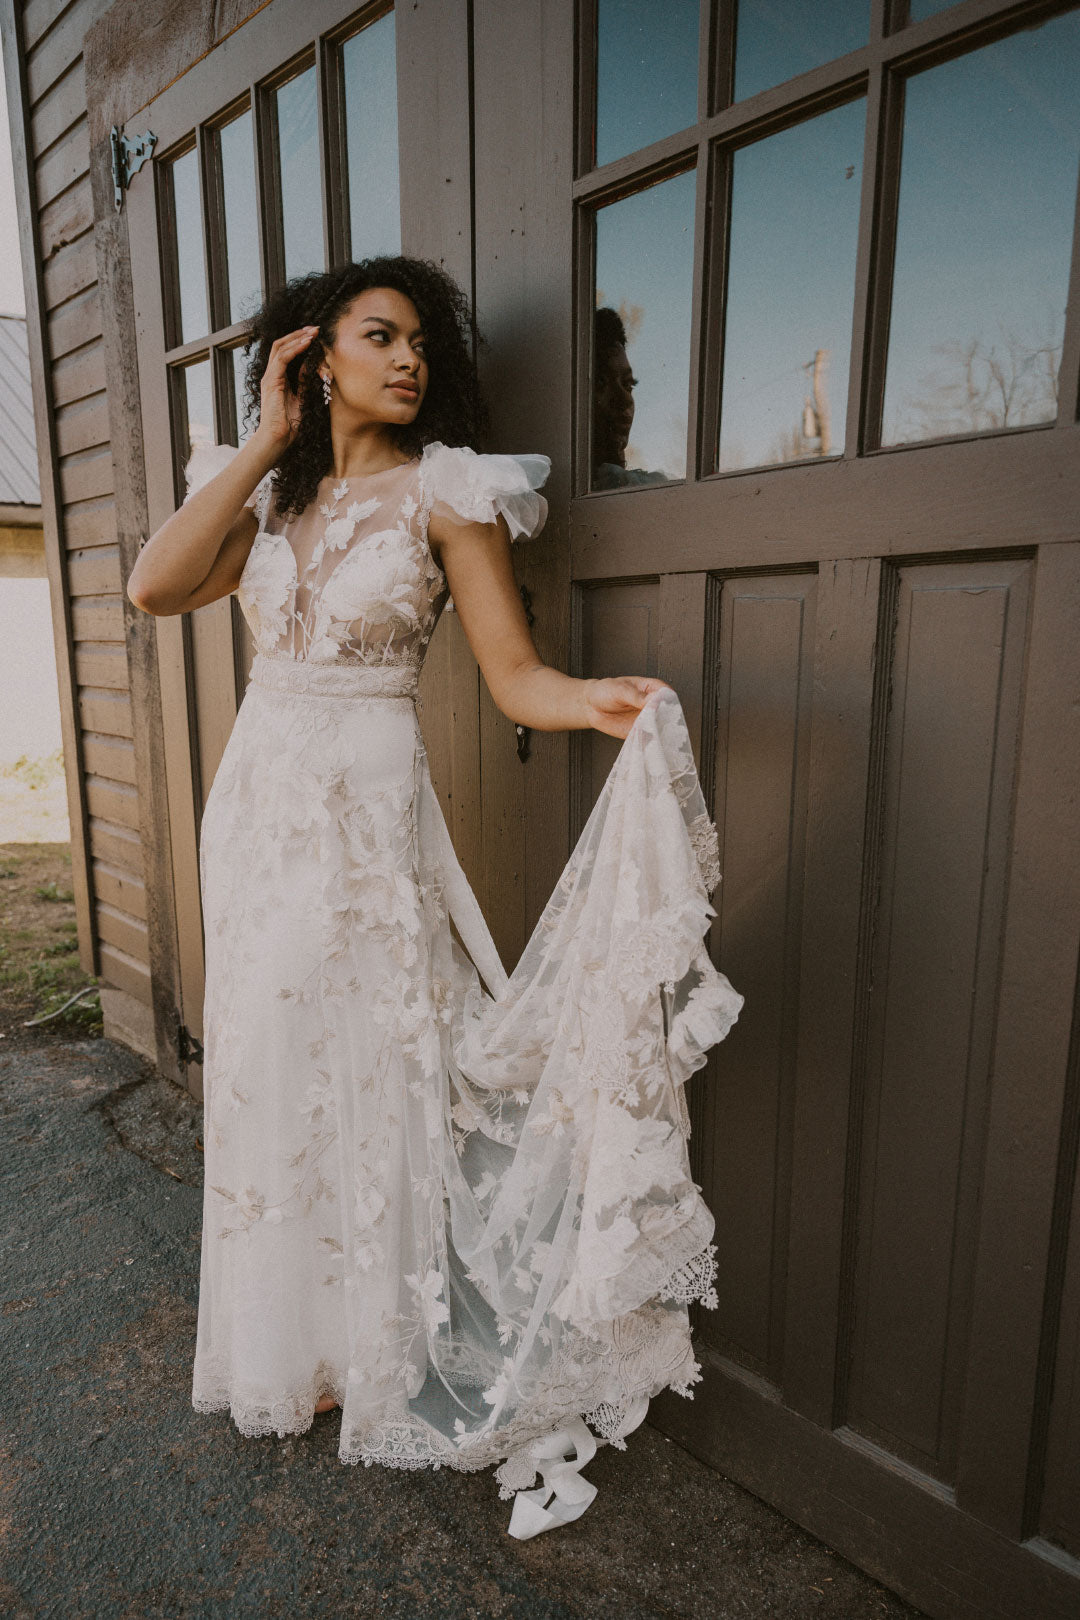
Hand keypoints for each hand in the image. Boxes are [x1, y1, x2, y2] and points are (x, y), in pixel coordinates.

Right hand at [253, 326, 318, 453]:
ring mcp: (269, 377)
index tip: (314, 336)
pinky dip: (295, 349)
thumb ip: (304, 382)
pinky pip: (282, 358)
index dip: (299, 342)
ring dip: (298, 338)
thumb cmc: (289, 425)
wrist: (278, 438)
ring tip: (313, 332)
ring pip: (281, 348)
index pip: (285, 352)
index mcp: (277, 379)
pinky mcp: (271, 381)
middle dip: (298, 334)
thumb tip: (313, 366)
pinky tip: (307, 344)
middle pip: (281, 345)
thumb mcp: (302, 399)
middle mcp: (271, 375)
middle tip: (315, 328)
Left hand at [582, 675, 674, 737]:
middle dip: (665, 720)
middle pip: (668, 713)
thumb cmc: (606, 691)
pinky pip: (649, 738)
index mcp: (652, 688)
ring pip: (660, 727)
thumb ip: (637, 696)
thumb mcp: (621, 690)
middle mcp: (654, 704)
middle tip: (657, 724)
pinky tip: (646, 743)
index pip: (667, 695)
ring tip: (651, 734)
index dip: (668, 702)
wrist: (590, 706)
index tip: (661, 709)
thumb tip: (655, 699)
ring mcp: (648, 719)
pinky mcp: (641, 732)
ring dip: (659, 732)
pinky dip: (649, 742)